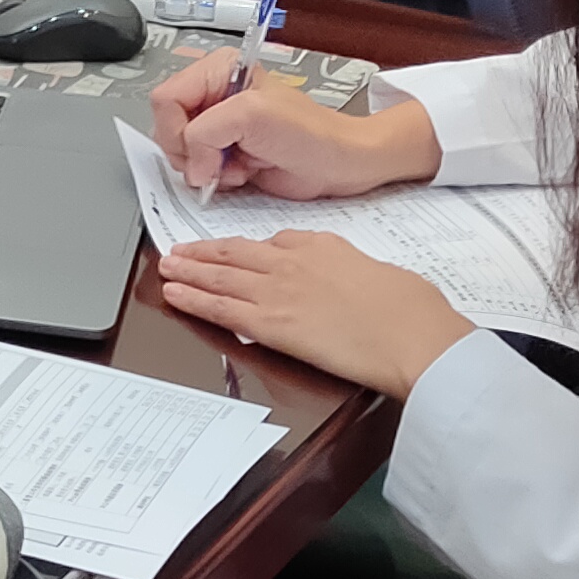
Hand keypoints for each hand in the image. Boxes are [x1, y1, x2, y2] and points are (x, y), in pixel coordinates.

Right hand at [148, 53, 440, 198]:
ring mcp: (218, 127)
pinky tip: (241, 173)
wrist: (340, 164)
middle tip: (221, 158)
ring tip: (238, 164)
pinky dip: (214, 179)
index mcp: (218, 71)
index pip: (166, 99)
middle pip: (167, 127)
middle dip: (192, 151)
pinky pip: (196, 171)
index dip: (179, 130)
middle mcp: (213, 96)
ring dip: (206, 167)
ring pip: (179, 152)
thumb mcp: (252, 116)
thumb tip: (190, 164)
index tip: (206, 147)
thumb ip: (205, 132)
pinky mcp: (224, 154)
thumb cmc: (311, 134)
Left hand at [153, 231, 477, 398]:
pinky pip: (220, 308)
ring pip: (220, 276)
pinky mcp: (270, 324)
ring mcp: (278, 291)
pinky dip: (193, 298)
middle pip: (236, 253)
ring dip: (188, 270)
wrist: (412, 335)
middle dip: (203, 252)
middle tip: (179, 250)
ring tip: (166, 266)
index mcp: (322, 246)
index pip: (273, 243)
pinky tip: (174, 294)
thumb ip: (348, 270)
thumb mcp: (378, 272)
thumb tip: (340, 282)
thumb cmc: (410, 310)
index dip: (243, 248)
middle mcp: (293, 262)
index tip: (230, 250)